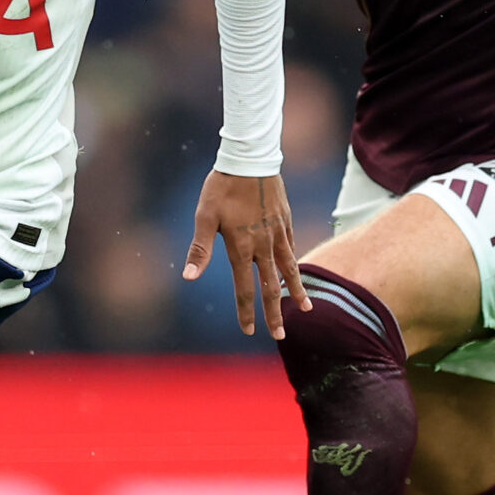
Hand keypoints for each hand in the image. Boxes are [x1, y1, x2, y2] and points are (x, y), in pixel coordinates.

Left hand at [183, 170, 310, 339]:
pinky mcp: (285, 221)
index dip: (246, 312)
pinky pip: (292, 248)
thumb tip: (188, 278)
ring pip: (290, 269)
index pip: (245, 289)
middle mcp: (263, 245)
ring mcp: (278, 233)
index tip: (249, 330)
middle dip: (275, 314)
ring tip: (307, 310)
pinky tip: (297, 273)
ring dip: (297, 292)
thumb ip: (199, 250)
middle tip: (279, 336)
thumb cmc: (222, 186)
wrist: (250, 158)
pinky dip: (296, 265)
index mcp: (241, 247)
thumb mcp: (204, 216)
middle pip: (271, 287)